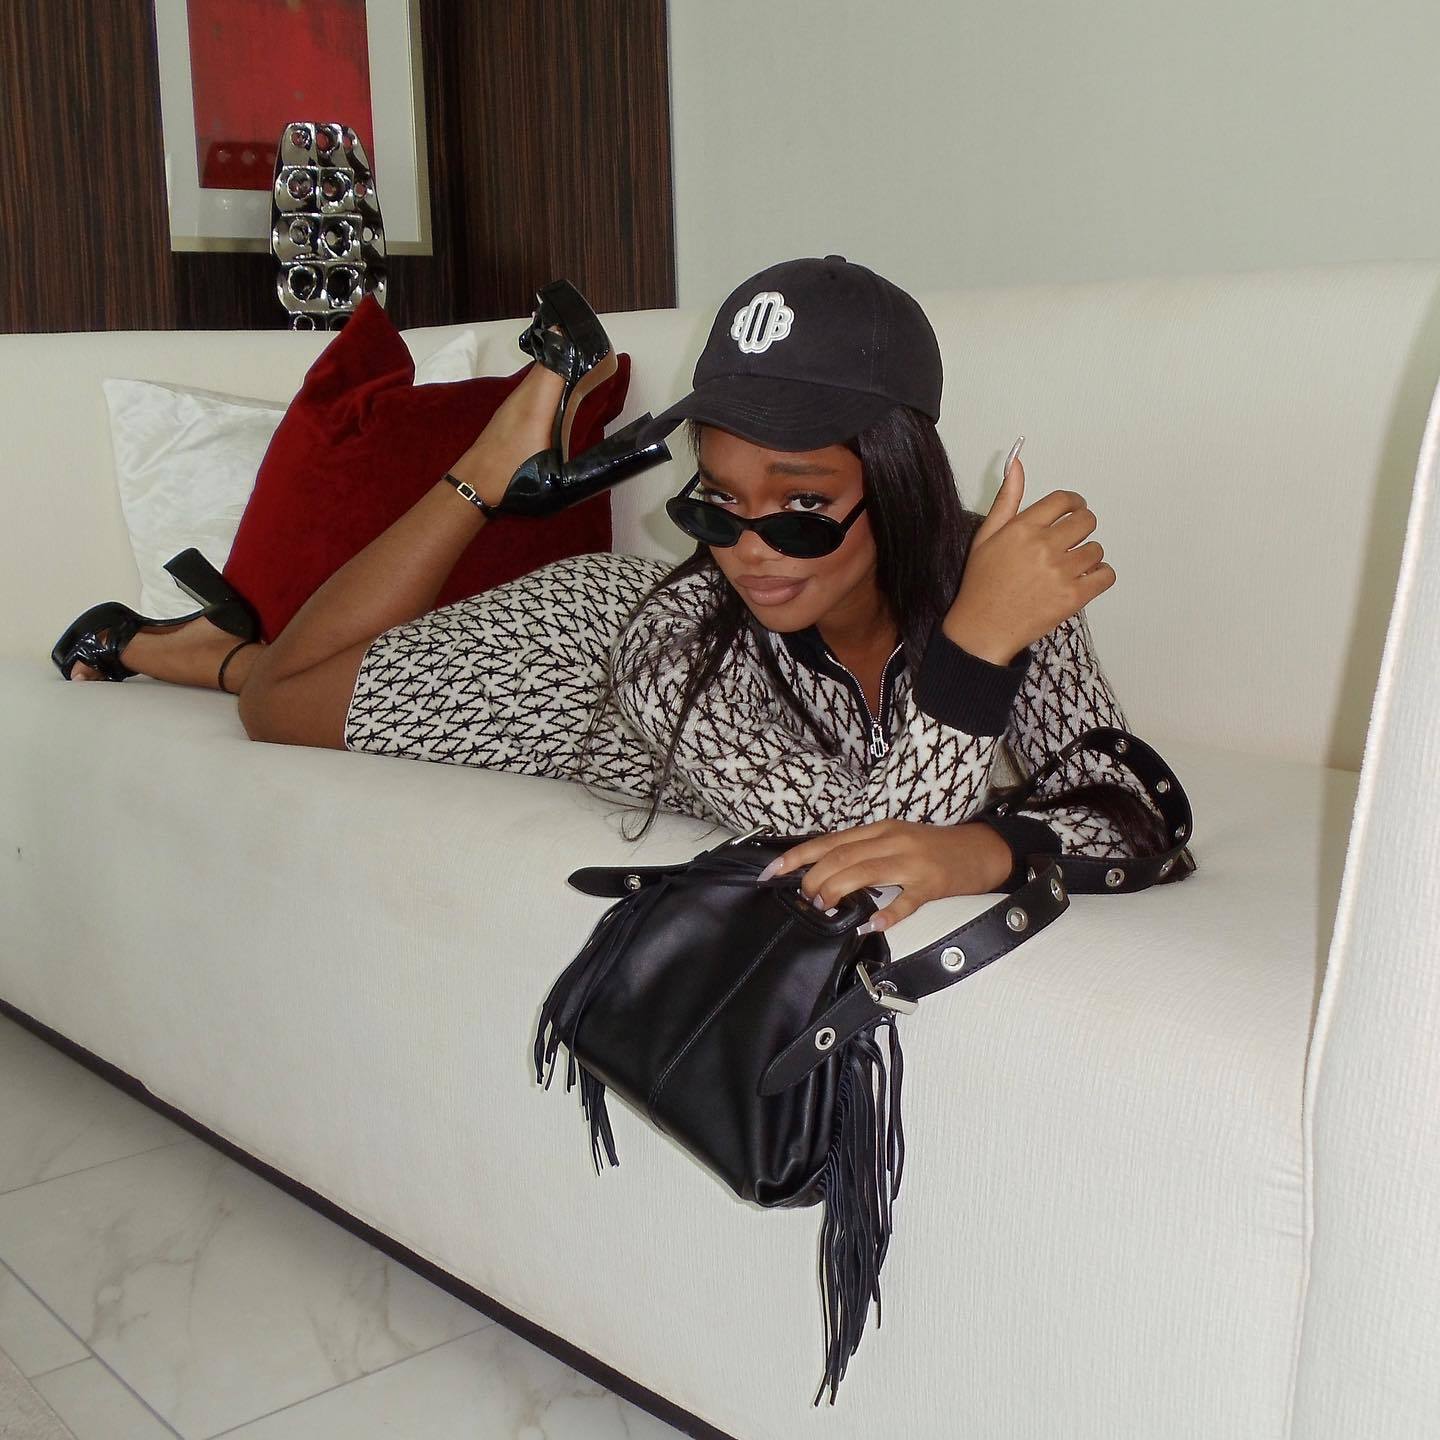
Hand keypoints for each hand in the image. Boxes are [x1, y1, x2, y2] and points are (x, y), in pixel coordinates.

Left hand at [755, 819, 1014, 933]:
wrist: (981, 848)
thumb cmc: (932, 848)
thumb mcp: (894, 840)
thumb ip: (863, 852)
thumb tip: (822, 872)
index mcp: (879, 829)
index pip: (830, 841)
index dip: (798, 856)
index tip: (771, 871)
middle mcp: (891, 840)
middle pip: (842, 855)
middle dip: (815, 877)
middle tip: (805, 898)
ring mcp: (912, 861)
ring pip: (866, 871)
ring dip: (838, 889)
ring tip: (823, 906)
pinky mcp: (932, 883)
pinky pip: (906, 900)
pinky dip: (887, 912)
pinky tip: (872, 924)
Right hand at [943, 448, 1115, 662]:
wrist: (982, 628)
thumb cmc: (981, 583)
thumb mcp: (985, 536)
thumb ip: (1006, 499)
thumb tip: (1017, 463)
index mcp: (1023, 528)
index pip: (1064, 501)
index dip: (1074, 503)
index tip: (1073, 511)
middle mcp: (1044, 546)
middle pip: (1087, 521)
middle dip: (1082, 527)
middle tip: (1072, 540)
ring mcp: (1060, 573)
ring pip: (1096, 549)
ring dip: (1088, 555)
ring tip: (1070, 566)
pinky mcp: (1073, 598)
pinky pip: (1105, 576)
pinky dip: (1100, 575)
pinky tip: (1084, 579)